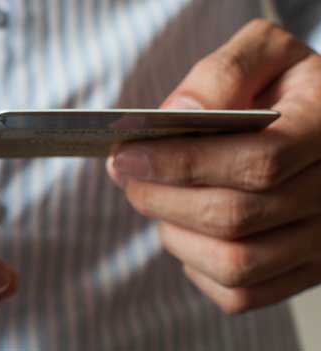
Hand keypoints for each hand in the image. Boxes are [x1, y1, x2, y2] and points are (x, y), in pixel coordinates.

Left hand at [107, 19, 320, 313]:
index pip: (255, 162)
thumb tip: (177, 114)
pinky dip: (198, 268)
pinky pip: (242, 294)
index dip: (181, 163)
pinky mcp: (304, 271)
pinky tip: (187, 231)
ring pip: (235, 264)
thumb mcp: (264, 53)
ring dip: (174, 234)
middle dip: (161, 198)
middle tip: (127, 176)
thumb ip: (223, 73)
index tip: (125, 155)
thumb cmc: (282, 86)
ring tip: (157, 199)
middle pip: (234, 217)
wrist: (317, 121)